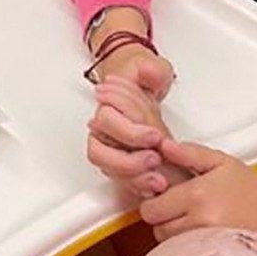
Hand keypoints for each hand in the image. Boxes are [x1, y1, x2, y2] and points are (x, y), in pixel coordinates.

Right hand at [86, 68, 175, 198]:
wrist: (145, 90)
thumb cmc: (145, 80)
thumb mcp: (155, 68)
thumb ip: (152, 70)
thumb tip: (148, 72)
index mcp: (106, 106)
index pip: (106, 121)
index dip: (129, 131)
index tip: (155, 136)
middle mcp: (103, 130)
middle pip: (99, 153)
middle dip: (127, 161)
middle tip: (154, 159)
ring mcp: (112, 148)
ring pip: (108, 171)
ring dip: (132, 178)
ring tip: (157, 179)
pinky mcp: (124, 164)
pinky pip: (123, 181)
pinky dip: (139, 187)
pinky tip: (156, 186)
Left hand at [139, 138, 256, 239]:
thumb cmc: (251, 192)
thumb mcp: (223, 163)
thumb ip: (190, 153)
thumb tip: (163, 146)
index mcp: (197, 196)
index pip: (150, 208)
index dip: (154, 201)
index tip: (164, 196)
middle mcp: (199, 222)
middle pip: (157, 228)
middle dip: (163, 218)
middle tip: (179, 209)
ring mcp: (205, 243)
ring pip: (169, 243)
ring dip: (174, 233)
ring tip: (193, 221)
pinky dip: (185, 247)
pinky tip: (198, 234)